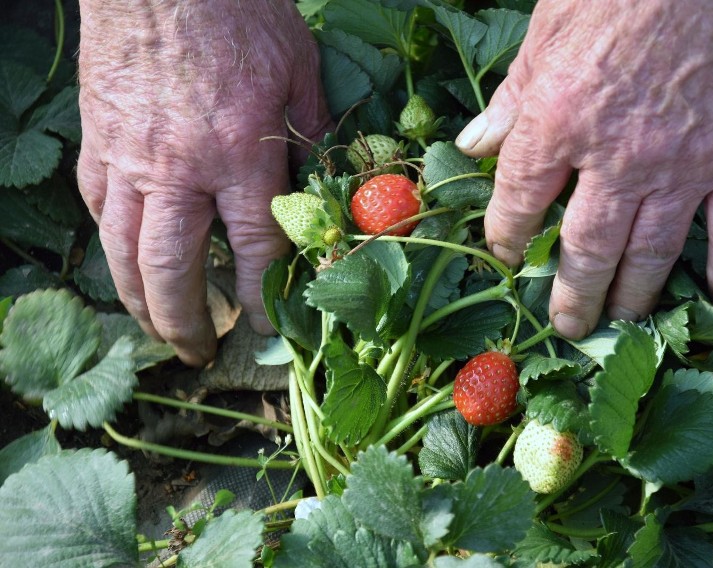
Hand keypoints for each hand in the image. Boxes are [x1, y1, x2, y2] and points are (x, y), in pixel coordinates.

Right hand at [77, 0, 332, 365]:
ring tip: (158, 333)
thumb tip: (324, 183)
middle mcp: (180, 168)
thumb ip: (313, 134)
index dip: (261, 299)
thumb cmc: (236, 12)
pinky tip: (126, 266)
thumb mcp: (299, 69)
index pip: (253, 250)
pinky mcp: (99, 142)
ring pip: (124, 252)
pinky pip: (100, 209)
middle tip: (200, 352)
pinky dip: (112, 248)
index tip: (265, 327)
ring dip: (140, 303)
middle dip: (187, 322)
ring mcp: (130, 158)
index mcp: (240, 153)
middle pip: (175, 268)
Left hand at [456, 0, 712, 338]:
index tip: (507, 255)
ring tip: (618, 322)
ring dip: (632, 297)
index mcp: (557, 120)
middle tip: (565, 324)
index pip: (520, 201)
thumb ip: (510, 99)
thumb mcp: (546, 31)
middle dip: (571, 294)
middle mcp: (616, 157)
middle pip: (586, 247)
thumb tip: (473, 145)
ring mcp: (682, 165)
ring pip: (651, 254)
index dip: (508, 237)